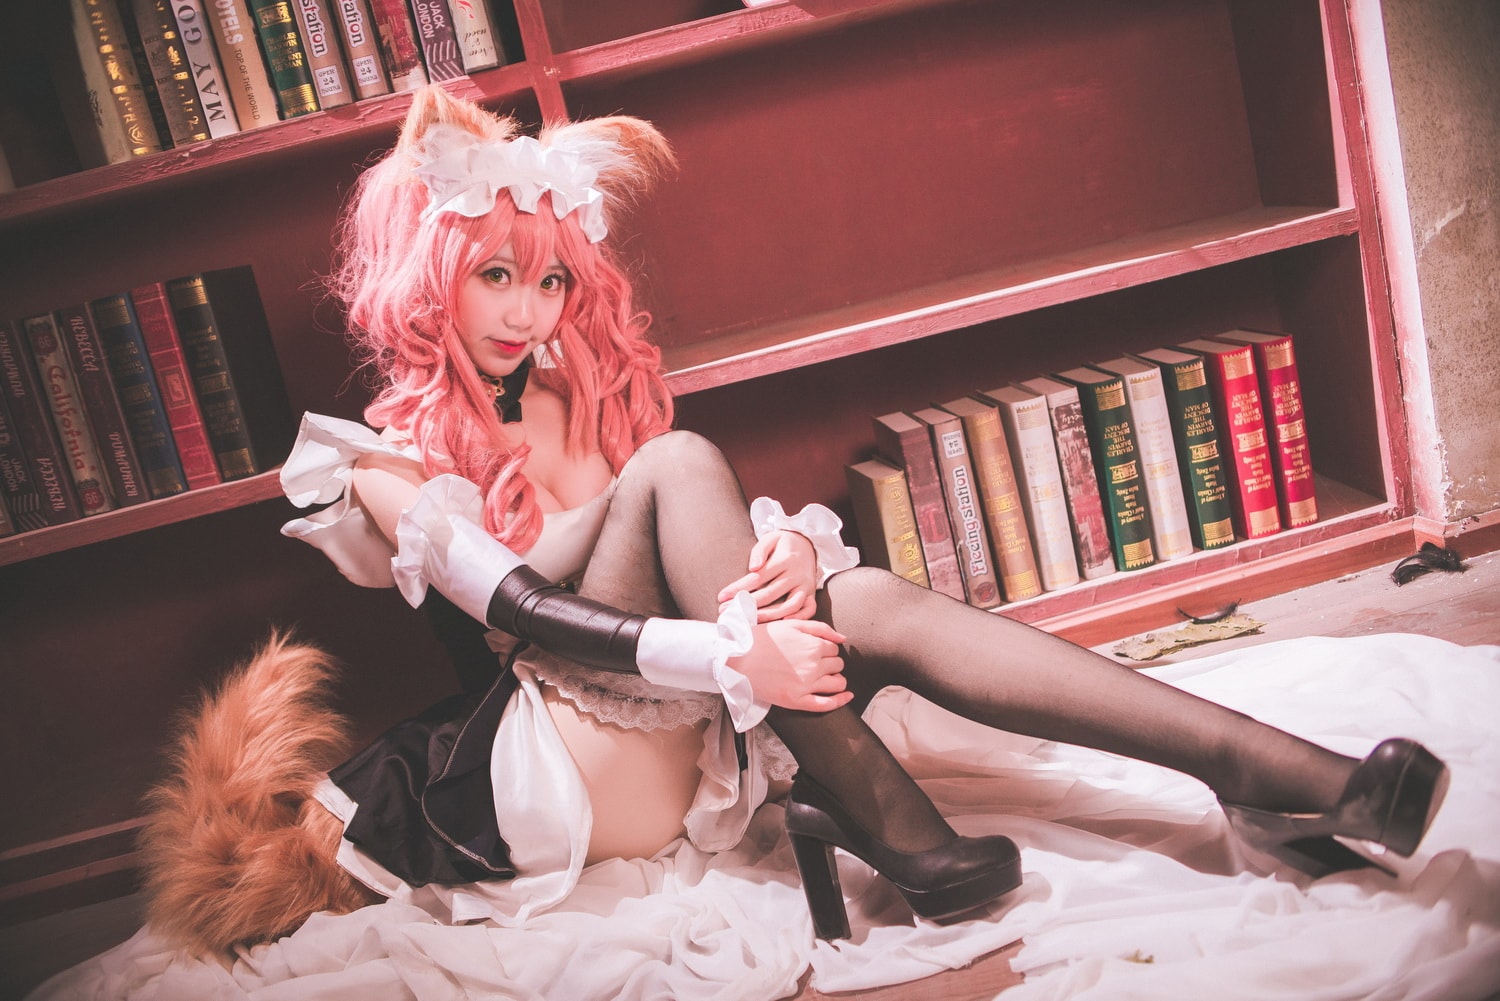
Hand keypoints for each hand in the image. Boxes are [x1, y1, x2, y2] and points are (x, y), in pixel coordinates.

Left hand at [717, 530, 817, 621]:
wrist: (808, 543)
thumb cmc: (784, 543)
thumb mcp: (771, 538)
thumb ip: (760, 551)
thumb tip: (753, 567)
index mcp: (785, 560)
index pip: (758, 577)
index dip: (739, 588)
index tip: (722, 596)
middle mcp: (796, 574)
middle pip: (770, 593)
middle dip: (747, 604)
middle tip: (727, 611)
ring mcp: (805, 585)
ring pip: (789, 605)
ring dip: (768, 615)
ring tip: (749, 621)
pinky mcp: (811, 593)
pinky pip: (809, 609)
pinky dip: (798, 618)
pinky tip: (782, 622)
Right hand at [729, 619, 850, 712]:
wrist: (737, 659)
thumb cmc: (761, 639)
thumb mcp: (791, 625)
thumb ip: (820, 628)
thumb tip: (843, 638)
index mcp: (813, 645)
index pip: (834, 648)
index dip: (827, 649)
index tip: (817, 651)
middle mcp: (814, 665)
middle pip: (838, 665)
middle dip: (831, 663)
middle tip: (817, 663)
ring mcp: (806, 685)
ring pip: (838, 683)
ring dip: (837, 680)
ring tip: (827, 678)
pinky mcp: (797, 700)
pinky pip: (826, 704)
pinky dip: (841, 701)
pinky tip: (847, 696)